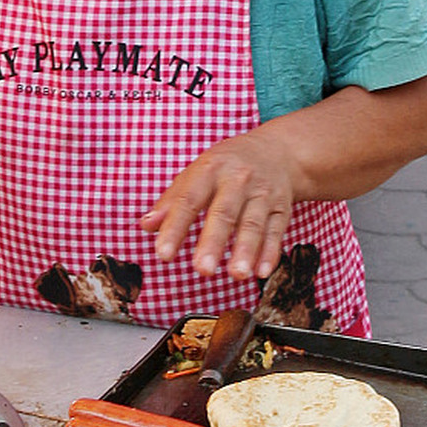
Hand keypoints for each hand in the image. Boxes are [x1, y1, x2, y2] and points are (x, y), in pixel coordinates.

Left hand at [138, 130, 296, 281]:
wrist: (276, 151)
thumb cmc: (227, 166)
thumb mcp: (197, 173)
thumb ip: (172, 201)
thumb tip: (145, 226)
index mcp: (210, 169)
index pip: (188, 200)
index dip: (175, 228)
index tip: (163, 254)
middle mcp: (238, 179)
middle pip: (224, 212)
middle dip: (213, 242)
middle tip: (202, 269)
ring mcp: (262, 193)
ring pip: (254, 223)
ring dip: (246, 250)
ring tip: (237, 275)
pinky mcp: (282, 207)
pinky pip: (276, 231)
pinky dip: (270, 252)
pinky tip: (262, 271)